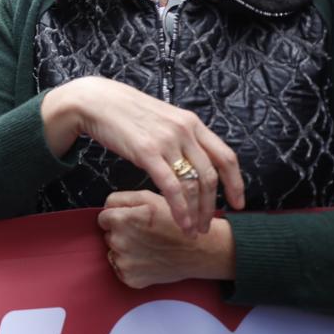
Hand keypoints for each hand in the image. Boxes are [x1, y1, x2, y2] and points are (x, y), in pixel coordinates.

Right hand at [42, 77, 244, 235]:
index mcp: (192, 122)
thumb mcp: (162, 118)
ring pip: (193, 184)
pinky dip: (180, 209)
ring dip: (197, 212)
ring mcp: (167, 141)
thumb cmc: (125, 112)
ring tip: (193, 230)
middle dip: (212, 206)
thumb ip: (180, 136)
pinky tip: (181, 222)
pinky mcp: (147, 152)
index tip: (238, 203)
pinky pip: (171, 187)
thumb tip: (190, 160)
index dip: (236, 183)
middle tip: (208, 225)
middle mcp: (185, 131)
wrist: (96, 102)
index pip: (226, 156)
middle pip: (211, 176)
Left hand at [98, 190, 234, 287]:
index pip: (104, 217)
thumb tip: (105, 207)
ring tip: (149, 246)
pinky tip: (148, 259)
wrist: (199, 250)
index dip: (118, 217)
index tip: (133, 220)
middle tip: (145, 233)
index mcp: (120, 220)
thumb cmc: (175, 221)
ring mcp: (124, 263)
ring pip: (114, 251)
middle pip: (109, 234)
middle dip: (122, 233)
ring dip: (126, 249)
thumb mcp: (148, 198)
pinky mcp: (130, 279)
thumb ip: (120, 199)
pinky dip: (131, 265)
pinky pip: (121, 268)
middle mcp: (118, 242)